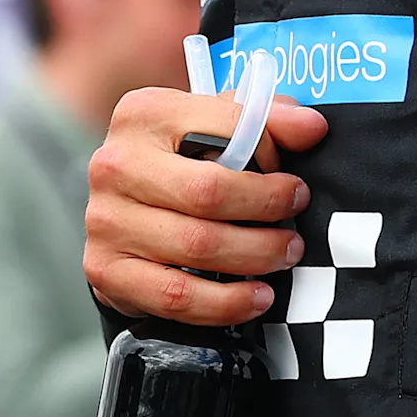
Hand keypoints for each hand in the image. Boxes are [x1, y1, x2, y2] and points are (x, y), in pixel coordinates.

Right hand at [82, 85, 328, 325]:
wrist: (122, 215)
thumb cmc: (178, 166)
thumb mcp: (214, 129)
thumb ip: (265, 120)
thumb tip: (312, 128)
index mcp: (143, 114)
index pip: (224, 130)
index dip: (270, 158)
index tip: (294, 185)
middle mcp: (115, 163)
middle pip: (208, 192)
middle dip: (266, 213)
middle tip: (294, 230)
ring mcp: (105, 218)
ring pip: (197, 246)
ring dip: (255, 257)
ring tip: (282, 258)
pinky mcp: (105, 268)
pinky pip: (177, 295)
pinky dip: (226, 302)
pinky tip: (255, 296)